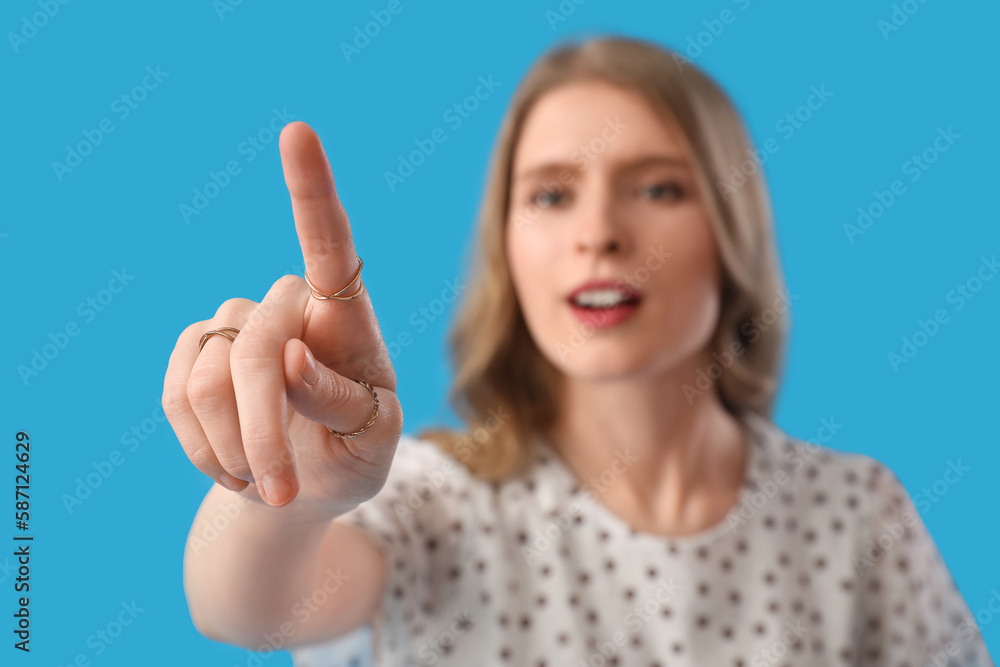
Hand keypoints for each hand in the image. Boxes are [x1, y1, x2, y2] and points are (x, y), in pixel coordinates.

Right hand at [163, 121, 402, 518]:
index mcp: (348, 316)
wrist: (300, 486)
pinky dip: (204, 447)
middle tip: (281, 489)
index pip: (332, 246)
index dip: (312, 192)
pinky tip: (234, 462)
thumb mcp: (372, 445)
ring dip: (237, 446)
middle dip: (265, 430)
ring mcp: (236, 323)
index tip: (297, 132)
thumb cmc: (353, 456)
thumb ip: (343, 404)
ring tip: (268, 473)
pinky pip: (177, 395)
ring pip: (212, 379)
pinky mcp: (196, 351)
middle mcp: (290, 305)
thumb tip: (289, 358)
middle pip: (260, 350)